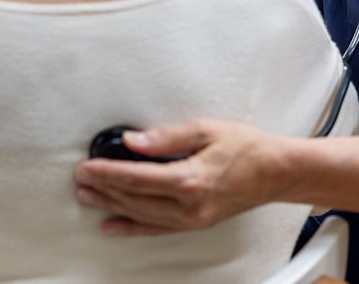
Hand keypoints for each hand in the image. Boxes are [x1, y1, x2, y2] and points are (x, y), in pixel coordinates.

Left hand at [75, 119, 286, 235]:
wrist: (277, 172)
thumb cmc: (248, 147)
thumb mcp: (208, 130)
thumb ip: (167, 137)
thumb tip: (134, 141)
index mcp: (190, 180)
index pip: (137, 178)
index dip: (108, 172)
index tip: (86, 166)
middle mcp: (189, 205)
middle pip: (135, 199)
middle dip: (105, 188)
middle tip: (81, 179)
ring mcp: (192, 219)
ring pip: (142, 216)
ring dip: (112, 206)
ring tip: (88, 197)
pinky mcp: (196, 223)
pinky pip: (157, 229)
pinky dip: (132, 227)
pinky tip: (113, 225)